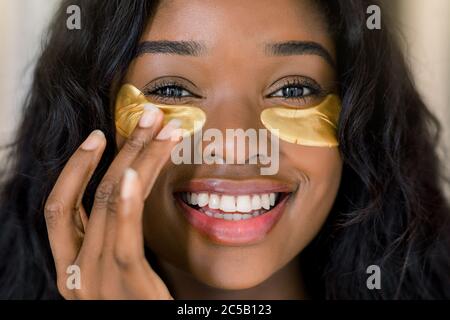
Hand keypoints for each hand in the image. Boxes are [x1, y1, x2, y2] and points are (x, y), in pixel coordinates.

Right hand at [44, 106, 180, 298]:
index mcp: (71, 265)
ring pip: (111, 204)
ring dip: (138, 160)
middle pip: (93, 195)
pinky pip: (122, 237)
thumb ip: (118, 239)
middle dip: (121, 149)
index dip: (75, 169)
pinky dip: (126, 203)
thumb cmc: (139, 307)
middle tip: (148, 116)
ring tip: (163, 128)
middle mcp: (75, 270)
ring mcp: (97, 279)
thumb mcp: (121, 272)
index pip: (59, 207)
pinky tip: (133, 175)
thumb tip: (132, 193)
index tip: (98, 137)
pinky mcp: (125, 287)